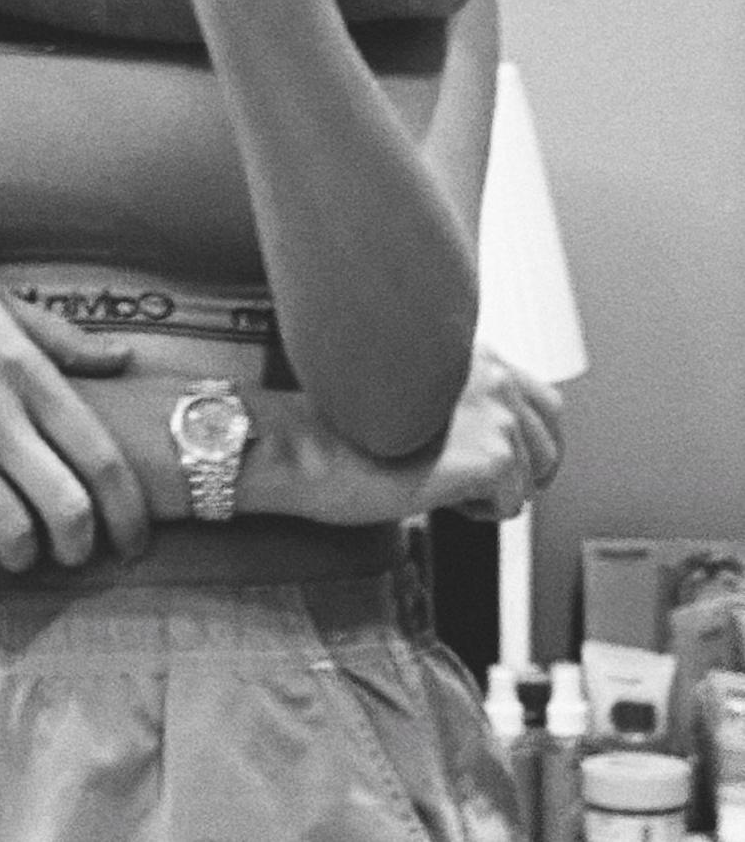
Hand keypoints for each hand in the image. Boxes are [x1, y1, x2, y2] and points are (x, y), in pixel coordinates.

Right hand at [0, 233, 151, 570]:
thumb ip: (59, 336)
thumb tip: (122, 359)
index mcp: (24, 368)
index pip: (102, 458)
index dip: (129, 513)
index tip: (133, 541)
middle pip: (68, 511)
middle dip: (81, 547)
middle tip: (74, 553)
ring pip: (11, 535)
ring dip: (20, 555)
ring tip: (13, 547)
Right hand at [302, 343, 563, 524]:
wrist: (311, 447)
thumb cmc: (343, 427)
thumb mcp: (415, 396)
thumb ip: (463, 399)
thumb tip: (508, 441)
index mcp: (469, 350)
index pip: (545, 401)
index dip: (531, 445)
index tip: (503, 466)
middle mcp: (490, 372)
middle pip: (551, 445)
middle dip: (520, 475)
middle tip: (473, 486)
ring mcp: (495, 412)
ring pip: (529, 481)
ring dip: (489, 493)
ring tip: (438, 483)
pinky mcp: (493, 455)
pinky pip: (509, 506)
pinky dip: (476, 512)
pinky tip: (438, 495)